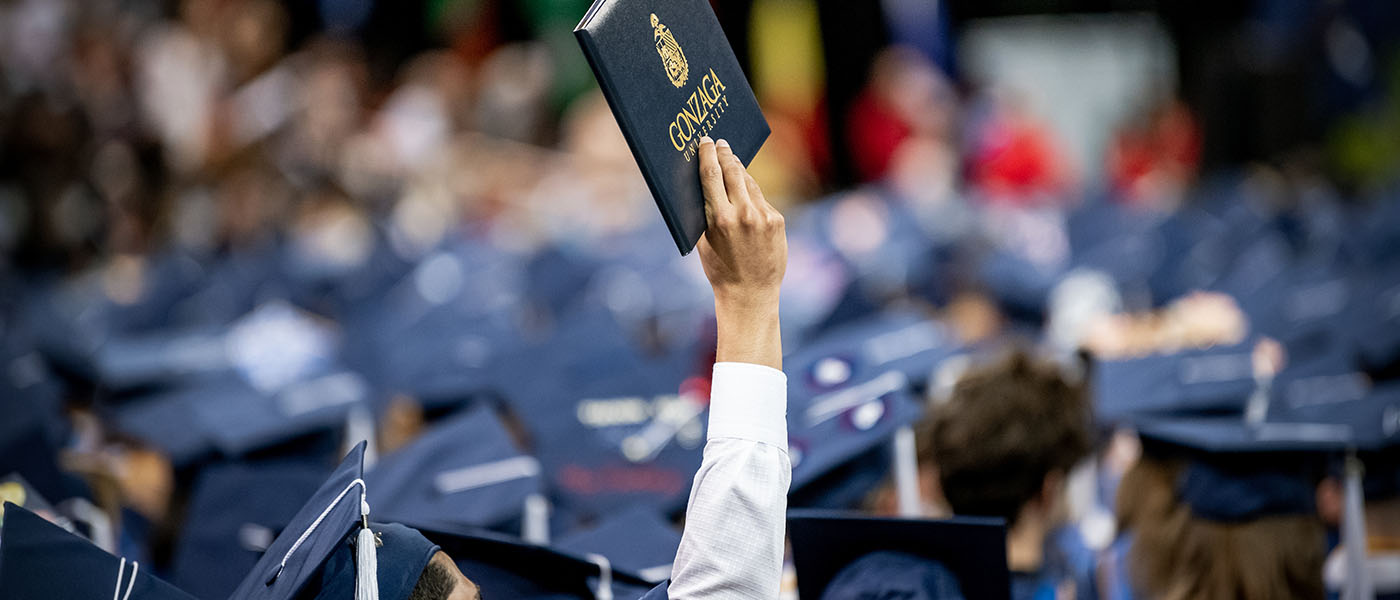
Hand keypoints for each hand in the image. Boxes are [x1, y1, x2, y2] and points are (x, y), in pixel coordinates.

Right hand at [696, 137, 785, 369]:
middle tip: (720, 143)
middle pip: (732, 171)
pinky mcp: (777, 221)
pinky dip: (752, 194)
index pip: (710, 175)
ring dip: (739, 170)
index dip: (707, 154)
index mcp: (718, 219)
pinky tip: (746, 191)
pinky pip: (761, 199)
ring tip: (732, 161)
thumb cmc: (719, 269)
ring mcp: (763, 216)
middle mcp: (742, 214)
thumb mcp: (703, 241)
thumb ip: (704, 213)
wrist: (750, 294)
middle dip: (725, 154)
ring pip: (749, 182)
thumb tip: (703, 183)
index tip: (704, 142)